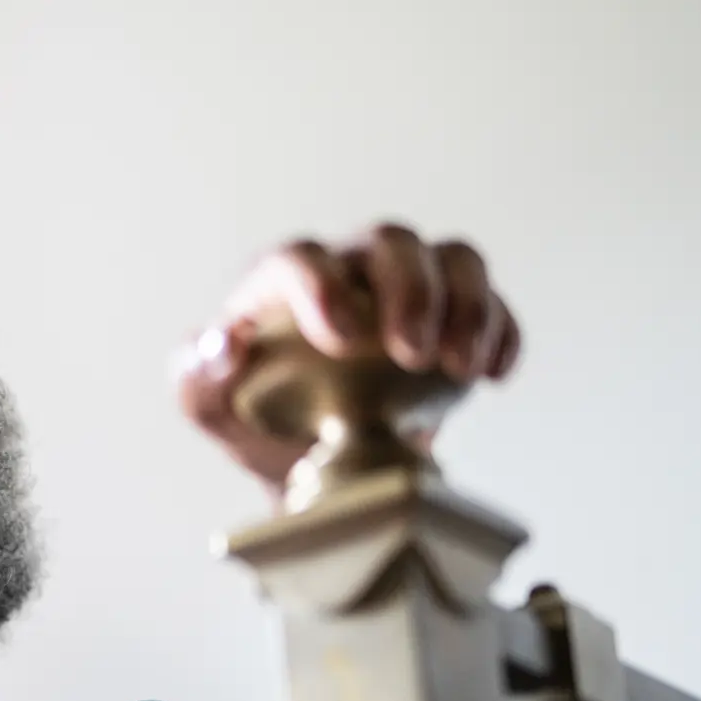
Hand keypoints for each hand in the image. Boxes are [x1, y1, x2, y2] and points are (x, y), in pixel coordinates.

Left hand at [176, 223, 522, 489]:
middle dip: (410, 290)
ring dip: (468, 305)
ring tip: (462, 367)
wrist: (306, 458)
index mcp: (281, 280)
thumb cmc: (251, 417)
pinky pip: (494, 302)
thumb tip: (226, 344)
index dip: (324, 288)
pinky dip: (502, 332)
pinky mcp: (455, 316)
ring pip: (454, 257)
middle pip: (390, 241)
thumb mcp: (207, 406)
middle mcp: (350, 267)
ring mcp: (408, 286)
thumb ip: (199, 376)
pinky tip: (493, 376)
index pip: (301, 257)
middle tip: (413, 355)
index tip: (344, 340)